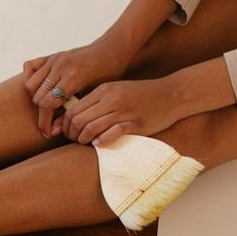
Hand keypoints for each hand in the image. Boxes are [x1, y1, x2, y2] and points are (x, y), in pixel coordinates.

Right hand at [22, 38, 131, 139]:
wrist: (111, 51)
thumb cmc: (106, 76)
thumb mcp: (91, 98)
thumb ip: (70, 114)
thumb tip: (52, 132)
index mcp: (73, 77)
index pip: (47, 104)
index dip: (44, 122)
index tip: (46, 133)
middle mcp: (60, 66)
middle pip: (37, 97)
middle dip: (42, 113)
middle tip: (51, 121)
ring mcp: (54, 60)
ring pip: (30, 85)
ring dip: (36, 97)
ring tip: (48, 105)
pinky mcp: (51, 56)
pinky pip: (29, 67)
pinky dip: (30, 78)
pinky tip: (41, 88)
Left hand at [60, 77, 186, 145]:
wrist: (171, 94)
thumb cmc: (140, 95)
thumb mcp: (115, 91)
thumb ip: (96, 101)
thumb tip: (72, 117)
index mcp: (103, 91)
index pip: (73, 109)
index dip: (65, 124)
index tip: (67, 132)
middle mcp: (111, 99)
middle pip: (79, 120)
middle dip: (72, 134)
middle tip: (75, 140)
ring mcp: (123, 112)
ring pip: (91, 128)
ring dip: (84, 140)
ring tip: (86, 143)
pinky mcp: (135, 124)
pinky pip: (111, 134)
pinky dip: (101, 141)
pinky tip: (99, 144)